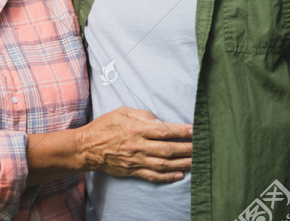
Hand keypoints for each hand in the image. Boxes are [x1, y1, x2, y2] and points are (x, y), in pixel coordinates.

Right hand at [77, 107, 192, 182]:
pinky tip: (180, 175)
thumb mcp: (121, 112)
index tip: (195, 130)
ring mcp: (136, 161)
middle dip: (188, 149)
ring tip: (197, 162)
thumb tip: (157, 120)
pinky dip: (168, 177)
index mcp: (136, 129)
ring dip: (183, 163)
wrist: (87, 148)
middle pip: (168, 149)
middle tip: (203, 147)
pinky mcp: (133, 171)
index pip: (163, 130)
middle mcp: (138, 146)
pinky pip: (153, 176)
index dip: (181, 131)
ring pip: (164, 164)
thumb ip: (141, 114)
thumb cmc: (104, 126)